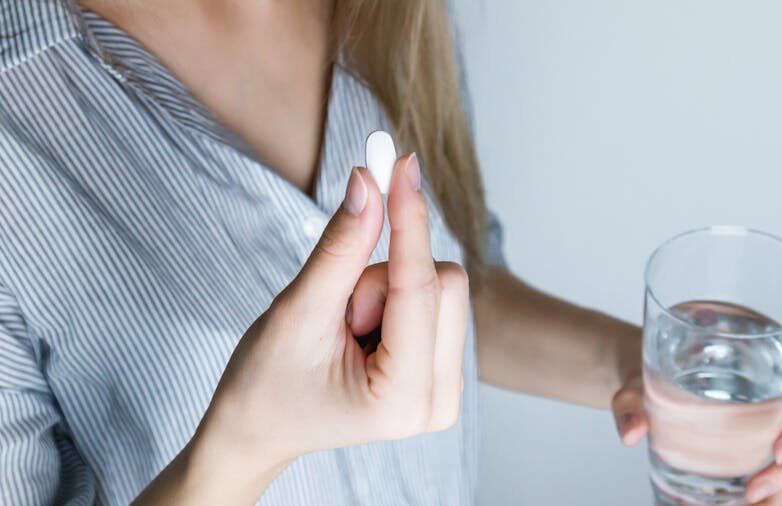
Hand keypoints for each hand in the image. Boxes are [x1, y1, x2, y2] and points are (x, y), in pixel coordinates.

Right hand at [153, 154, 468, 503]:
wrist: (259, 429)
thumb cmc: (266, 384)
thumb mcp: (298, 312)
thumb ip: (340, 247)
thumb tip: (369, 181)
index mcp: (402, 399)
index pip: (419, 286)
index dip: (409, 219)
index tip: (402, 163)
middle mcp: (439, 402)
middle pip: (444, 282)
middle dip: (384, 277)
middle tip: (339, 309)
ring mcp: (446, 389)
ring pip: (441, 287)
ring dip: (386, 289)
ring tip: (345, 328)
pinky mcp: (443, 372)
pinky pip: (435, 301)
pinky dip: (395, 299)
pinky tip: (363, 332)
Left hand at [611, 377, 781, 504]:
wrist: (639, 384)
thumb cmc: (648, 372)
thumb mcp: (638, 381)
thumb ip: (630, 402)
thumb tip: (630, 432)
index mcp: (758, 369)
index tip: (780, 449)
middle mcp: (767, 401)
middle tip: (754, 491)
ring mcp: (758, 430)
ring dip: (775, 491)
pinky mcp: (743, 453)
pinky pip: (761, 476)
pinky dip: (758, 498)